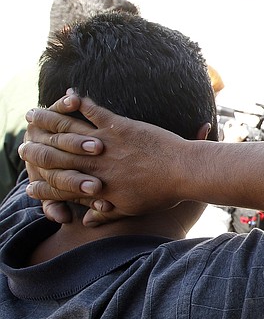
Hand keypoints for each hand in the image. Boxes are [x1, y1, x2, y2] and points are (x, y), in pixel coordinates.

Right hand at [20, 96, 186, 225]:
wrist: (185, 172)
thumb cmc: (163, 194)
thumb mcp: (133, 209)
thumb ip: (107, 213)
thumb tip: (88, 223)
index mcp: (97, 187)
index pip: (63, 187)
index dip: (44, 186)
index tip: (30, 185)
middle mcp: (96, 165)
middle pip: (58, 157)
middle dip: (37, 150)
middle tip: (22, 143)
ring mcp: (106, 143)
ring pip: (70, 131)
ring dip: (51, 121)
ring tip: (36, 114)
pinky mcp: (120, 126)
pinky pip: (94, 112)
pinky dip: (80, 103)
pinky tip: (71, 96)